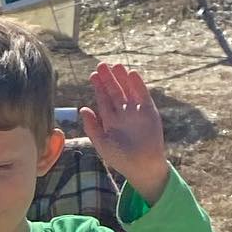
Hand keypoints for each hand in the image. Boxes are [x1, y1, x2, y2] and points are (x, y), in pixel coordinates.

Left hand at [80, 63, 169, 203]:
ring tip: (116, 66)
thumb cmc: (120, 158)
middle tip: (102, 65)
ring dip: (122, 78)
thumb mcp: (102, 143)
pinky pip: (143, 95)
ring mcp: (136, 111)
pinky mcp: (149, 112)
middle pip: (114, 91)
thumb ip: (92, 127)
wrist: (142, 166)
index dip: (98, 87)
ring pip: (128, 90)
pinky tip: (132, 74)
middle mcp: (122, 113)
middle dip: (108, 79)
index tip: (93, 75)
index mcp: (110, 120)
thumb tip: (82, 109)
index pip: (103, 100)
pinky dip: (138, 85)